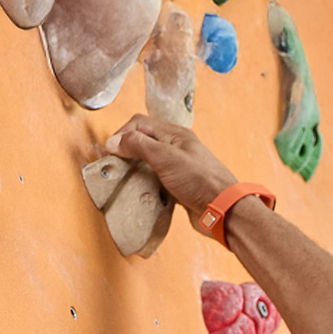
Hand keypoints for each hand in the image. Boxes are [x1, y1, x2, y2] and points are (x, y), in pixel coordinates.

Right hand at [110, 117, 236, 215]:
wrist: (222, 209)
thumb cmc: (197, 179)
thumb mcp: (164, 157)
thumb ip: (138, 146)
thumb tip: (113, 142)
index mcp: (174, 134)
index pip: (140, 124)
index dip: (122, 134)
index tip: (110, 152)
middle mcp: (175, 147)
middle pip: (144, 142)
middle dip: (126, 151)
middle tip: (113, 166)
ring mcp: (177, 168)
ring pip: (149, 162)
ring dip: (135, 169)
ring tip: (123, 180)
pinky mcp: (178, 187)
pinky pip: (156, 181)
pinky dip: (145, 184)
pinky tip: (139, 193)